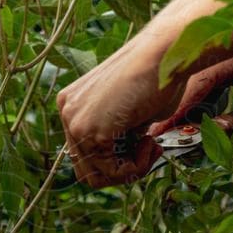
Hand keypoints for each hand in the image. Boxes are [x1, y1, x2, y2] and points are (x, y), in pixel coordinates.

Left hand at [57, 30, 191, 188]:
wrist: (164, 56)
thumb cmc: (156, 79)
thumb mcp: (129, 115)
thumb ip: (117, 137)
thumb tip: (121, 164)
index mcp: (72, 104)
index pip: (84, 157)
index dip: (116, 163)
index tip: (144, 146)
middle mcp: (67, 111)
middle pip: (87, 172)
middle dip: (121, 171)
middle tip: (148, 151)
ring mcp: (75, 121)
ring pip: (99, 176)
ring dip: (132, 170)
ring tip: (151, 146)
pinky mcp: (90, 130)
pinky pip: (113, 171)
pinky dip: (137, 166)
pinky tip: (149, 142)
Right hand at [147, 23, 232, 143]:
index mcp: (225, 54)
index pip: (193, 87)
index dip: (177, 111)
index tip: (159, 129)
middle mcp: (219, 53)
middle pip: (193, 89)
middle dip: (188, 115)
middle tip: (176, 136)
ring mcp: (224, 58)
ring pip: (202, 89)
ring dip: (203, 113)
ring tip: (206, 131)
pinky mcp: (231, 65)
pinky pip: (213, 87)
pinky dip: (212, 105)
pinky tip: (219, 122)